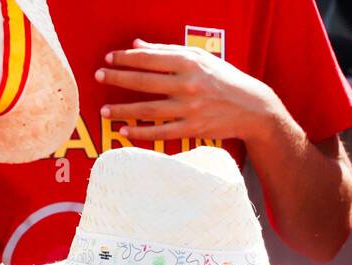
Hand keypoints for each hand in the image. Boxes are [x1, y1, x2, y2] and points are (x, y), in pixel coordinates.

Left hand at [96, 39, 284, 147]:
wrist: (252, 107)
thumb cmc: (222, 79)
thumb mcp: (199, 59)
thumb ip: (167, 52)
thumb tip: (137, 44)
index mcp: (190, 63)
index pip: (151, 59)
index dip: (127, 58)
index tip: (109, 58)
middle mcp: (189, 84)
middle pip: (145, 82)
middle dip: (118, 78)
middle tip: (99, 76)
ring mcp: (189, 108)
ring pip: (148, 109)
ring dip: (123, 110)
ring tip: (104, 110)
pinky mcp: (192, 128)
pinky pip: (160, 132)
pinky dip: (140, 132)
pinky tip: (122, 131)